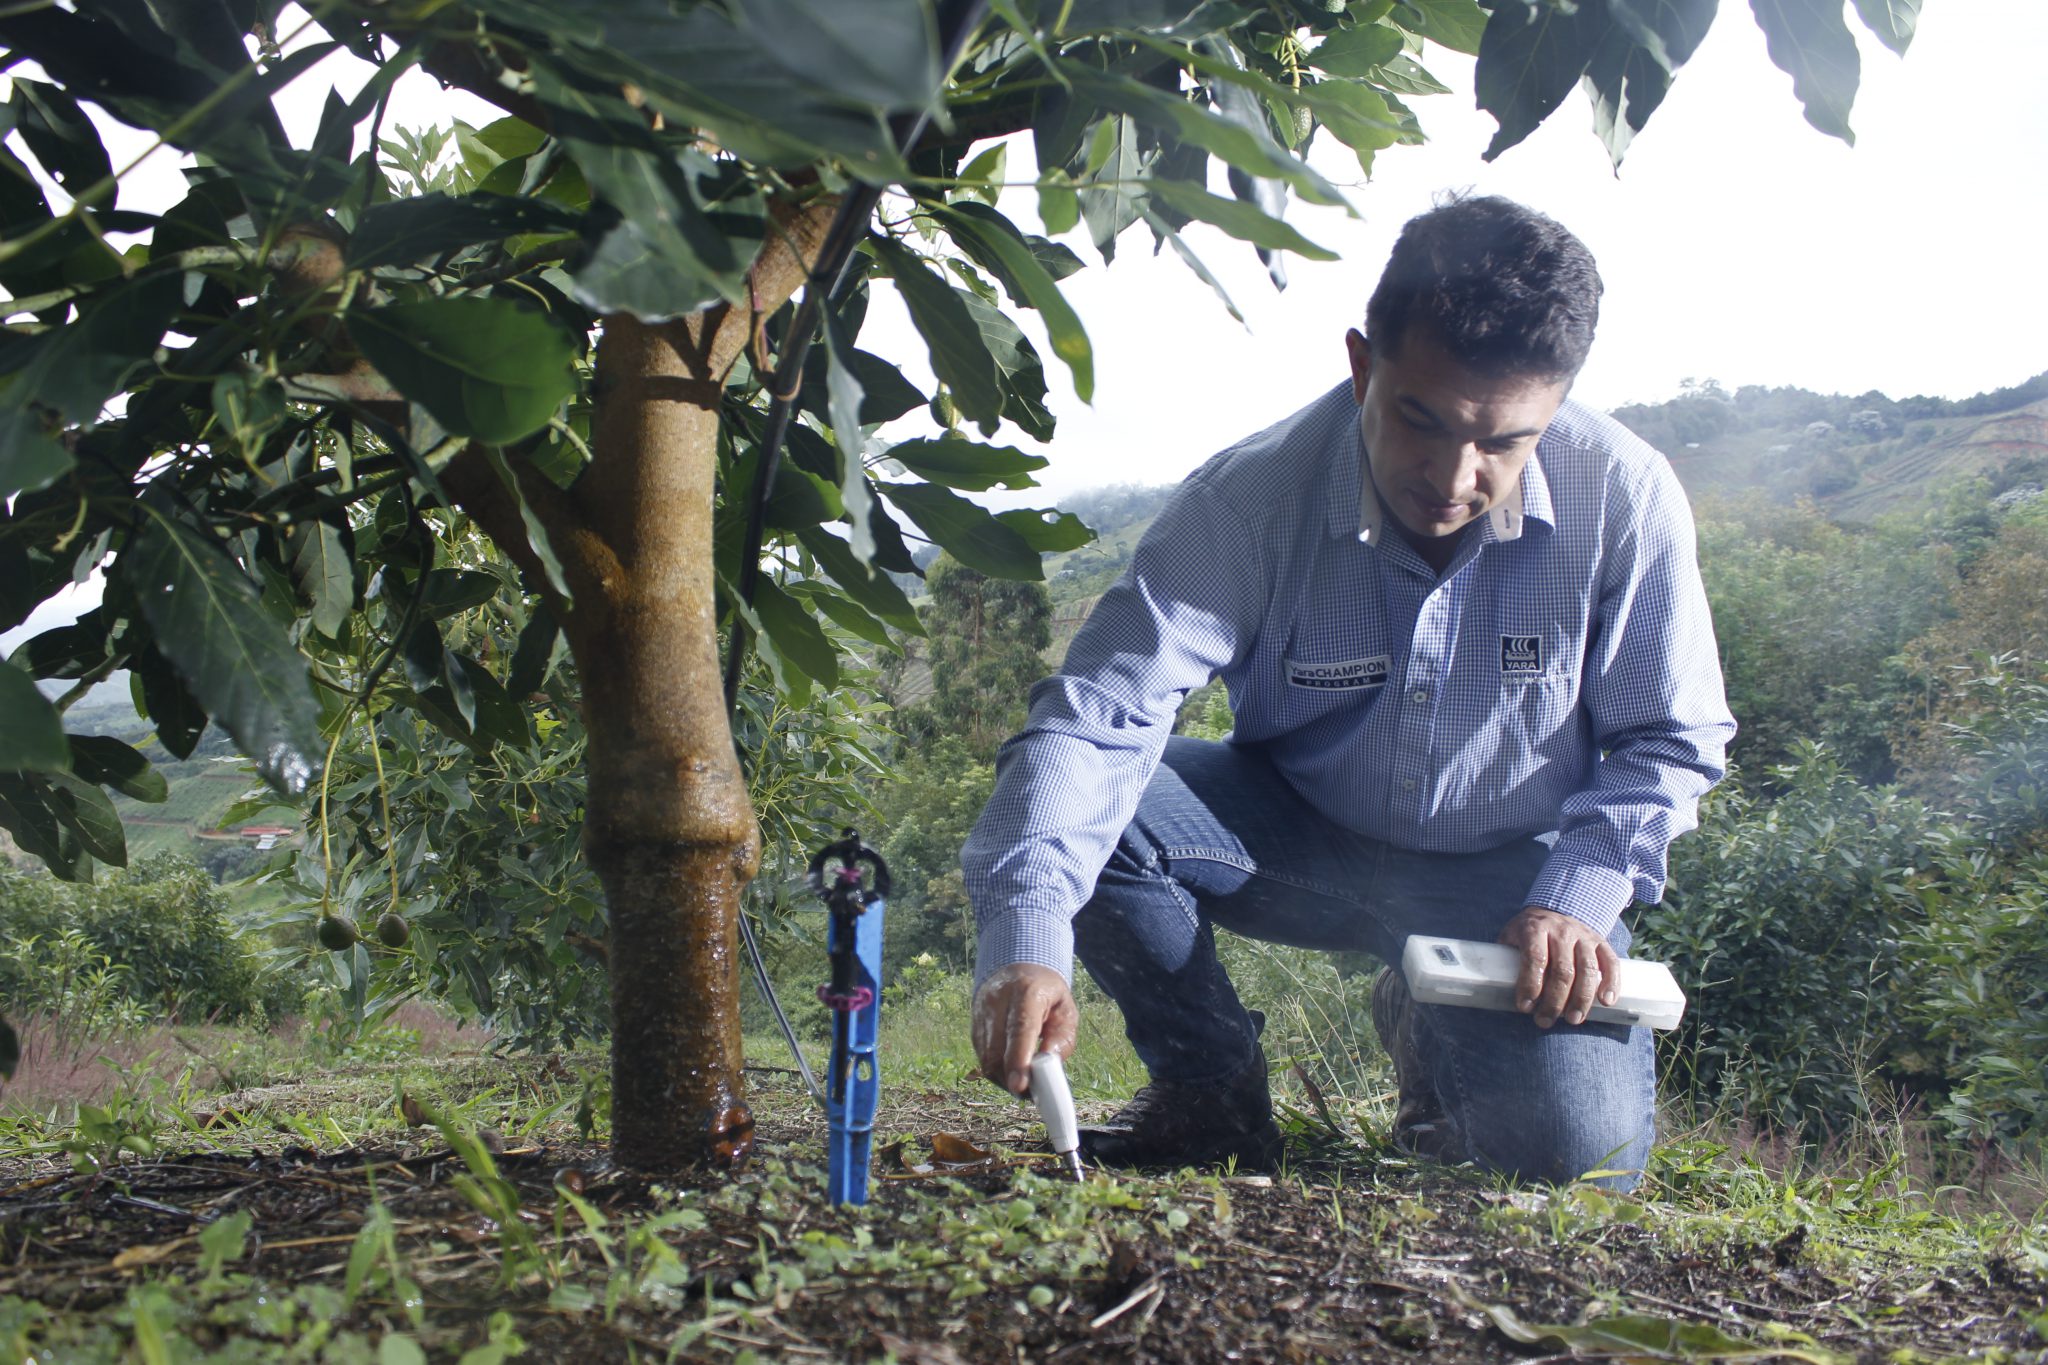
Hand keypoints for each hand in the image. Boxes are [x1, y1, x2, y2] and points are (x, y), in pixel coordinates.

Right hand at [971, 963, 1078, 1095]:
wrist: (1016, 968)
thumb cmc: (1046, 993)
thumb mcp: (1066, 1009)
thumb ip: (1062, 1038)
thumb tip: (1048, 1065)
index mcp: (1026, 993)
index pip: (1019, 1030)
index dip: (1018, 1060)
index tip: (1020, 1087)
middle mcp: (997, 1001)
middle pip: (997, 1049)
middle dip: (1011, 1078)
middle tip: (1030, 1094)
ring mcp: (981, 1012)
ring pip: (986, 1057)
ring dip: (1003, 1078)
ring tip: (1023, 1083)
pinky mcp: (974, 1025)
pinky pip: (982, 1056)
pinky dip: (996, 1071)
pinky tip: (1011, 1072)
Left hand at [1498, 906, 1618, 1028]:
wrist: (1556, 908)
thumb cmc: (1529, 932)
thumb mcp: (1511, 936)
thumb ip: (1506, 959)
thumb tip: (1495, 991)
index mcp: (1535, 928)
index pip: (1535, 958)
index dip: (1530, 984)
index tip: (1524, 1007)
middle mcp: (1562, 931)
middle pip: (1563, 970)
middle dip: (1554, 1001)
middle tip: (1545, 1020)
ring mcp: (1584, 936)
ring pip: (1588, 970)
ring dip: (1582, 999)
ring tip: (1573, 1019)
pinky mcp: (1601, 942)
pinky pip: (1611, 963)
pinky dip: (1612, 983)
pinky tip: (1607, 1002)